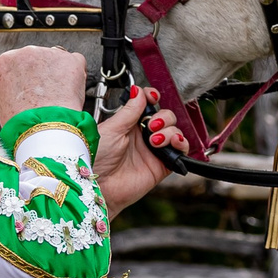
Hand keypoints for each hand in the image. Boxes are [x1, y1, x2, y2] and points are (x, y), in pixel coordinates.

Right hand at [0, 45, 85, 129]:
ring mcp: (50, 53)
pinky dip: (77, 76)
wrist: (41, 127)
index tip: (31, 90)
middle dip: (44, 74)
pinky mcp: (71, 60)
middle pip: (39, 59)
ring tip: (57, 98)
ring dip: (59, 75)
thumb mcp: (3, 101)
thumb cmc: (20, 121)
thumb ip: (13, 86)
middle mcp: (27, 52)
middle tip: (46, 96)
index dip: (28, 78)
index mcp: (6, 61)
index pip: (19, 63)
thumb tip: (22, 90)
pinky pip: (77, 63)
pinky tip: (70, 92)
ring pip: (58, 61)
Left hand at [96, 84, 189, 211]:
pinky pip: (180, 151)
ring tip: (156, 139)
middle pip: (165, 117)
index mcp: (128, 124)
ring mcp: (153, 150)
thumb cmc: (96, 160)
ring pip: (175, 131)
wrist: (98, 187)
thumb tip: (139, 91)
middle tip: (151, 126)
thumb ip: (130, 111)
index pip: (147, 105)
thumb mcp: (112, 129)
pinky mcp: (161, 166)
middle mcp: (142, 136)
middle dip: (163, 117)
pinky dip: (181, 143)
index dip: (153, 98)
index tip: (153, 96)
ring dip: (170, 130)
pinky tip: (172, 143)